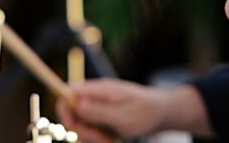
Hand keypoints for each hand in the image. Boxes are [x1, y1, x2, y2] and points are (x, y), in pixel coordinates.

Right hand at [55, 79, 210, 142]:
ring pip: (81, 124)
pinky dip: (99, 138)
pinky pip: (91, 130)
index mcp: (99, 90)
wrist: (163, 113)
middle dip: (83, 130)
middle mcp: (96, 96)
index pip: (68, 92)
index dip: (64, 109)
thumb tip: (75, 104)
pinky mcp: (102, 117)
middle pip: (72, 113)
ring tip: (111, 140)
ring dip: (92, 137)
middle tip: (102, 139)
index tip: (74, 127)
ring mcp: (98, 106)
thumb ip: (99, 111)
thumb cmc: (147, 112)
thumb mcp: (124, 116)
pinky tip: (113, 139)